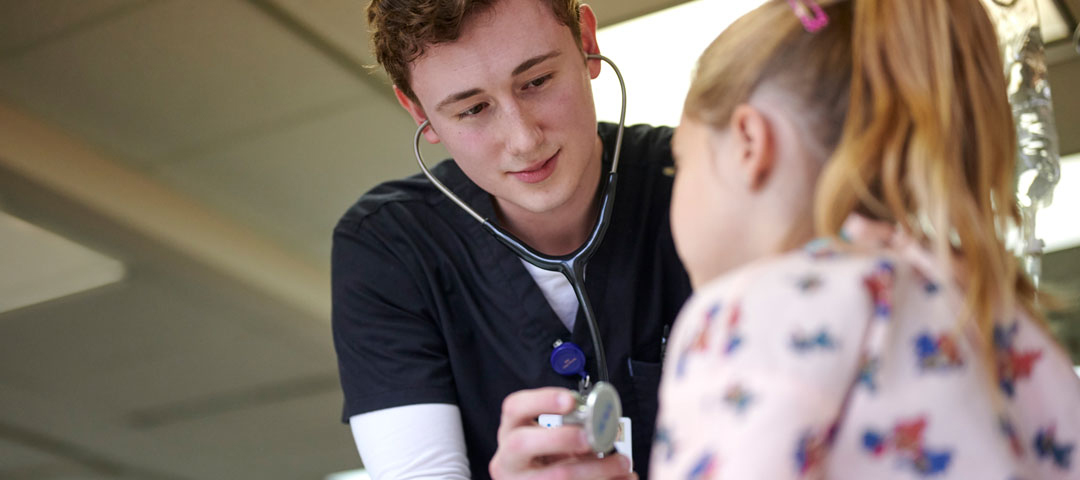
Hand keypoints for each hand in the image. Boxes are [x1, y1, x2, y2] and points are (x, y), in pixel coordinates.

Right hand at [489, 387, 636, 479]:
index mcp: (511, 431)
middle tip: (590, 438)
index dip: (541, 401)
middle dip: (561, 438)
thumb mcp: (548, 437)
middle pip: (522, 444)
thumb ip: (568, 426)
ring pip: (554, 476)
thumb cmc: (545, 456)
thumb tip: (605, 422)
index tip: (570, 400)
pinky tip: (622, 479)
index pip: (515, 408)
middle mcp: (508, 458)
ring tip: (621, 463)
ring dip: (595, 469)